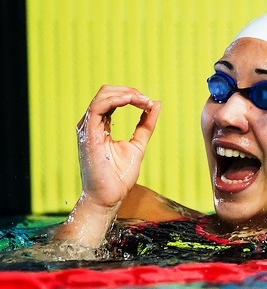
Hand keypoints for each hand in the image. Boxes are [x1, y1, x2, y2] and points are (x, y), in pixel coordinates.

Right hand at [75, 85, 160, 210]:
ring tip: (143, 101)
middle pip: (107, 93)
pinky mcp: (88, 133)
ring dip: (126, 94)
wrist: (110, 196)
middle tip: (147, 101)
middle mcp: (91, 124)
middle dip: (130, 92)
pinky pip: (98, 107)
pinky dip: (116, 100)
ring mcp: (87, 127)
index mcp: (100, 126)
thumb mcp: (138, 145)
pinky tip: (131, 101)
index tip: (149, 103)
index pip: (113, 100)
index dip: (132, 96)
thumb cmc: (120, 176)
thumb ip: (146, 125)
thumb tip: (155, 104)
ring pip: (102, 95)